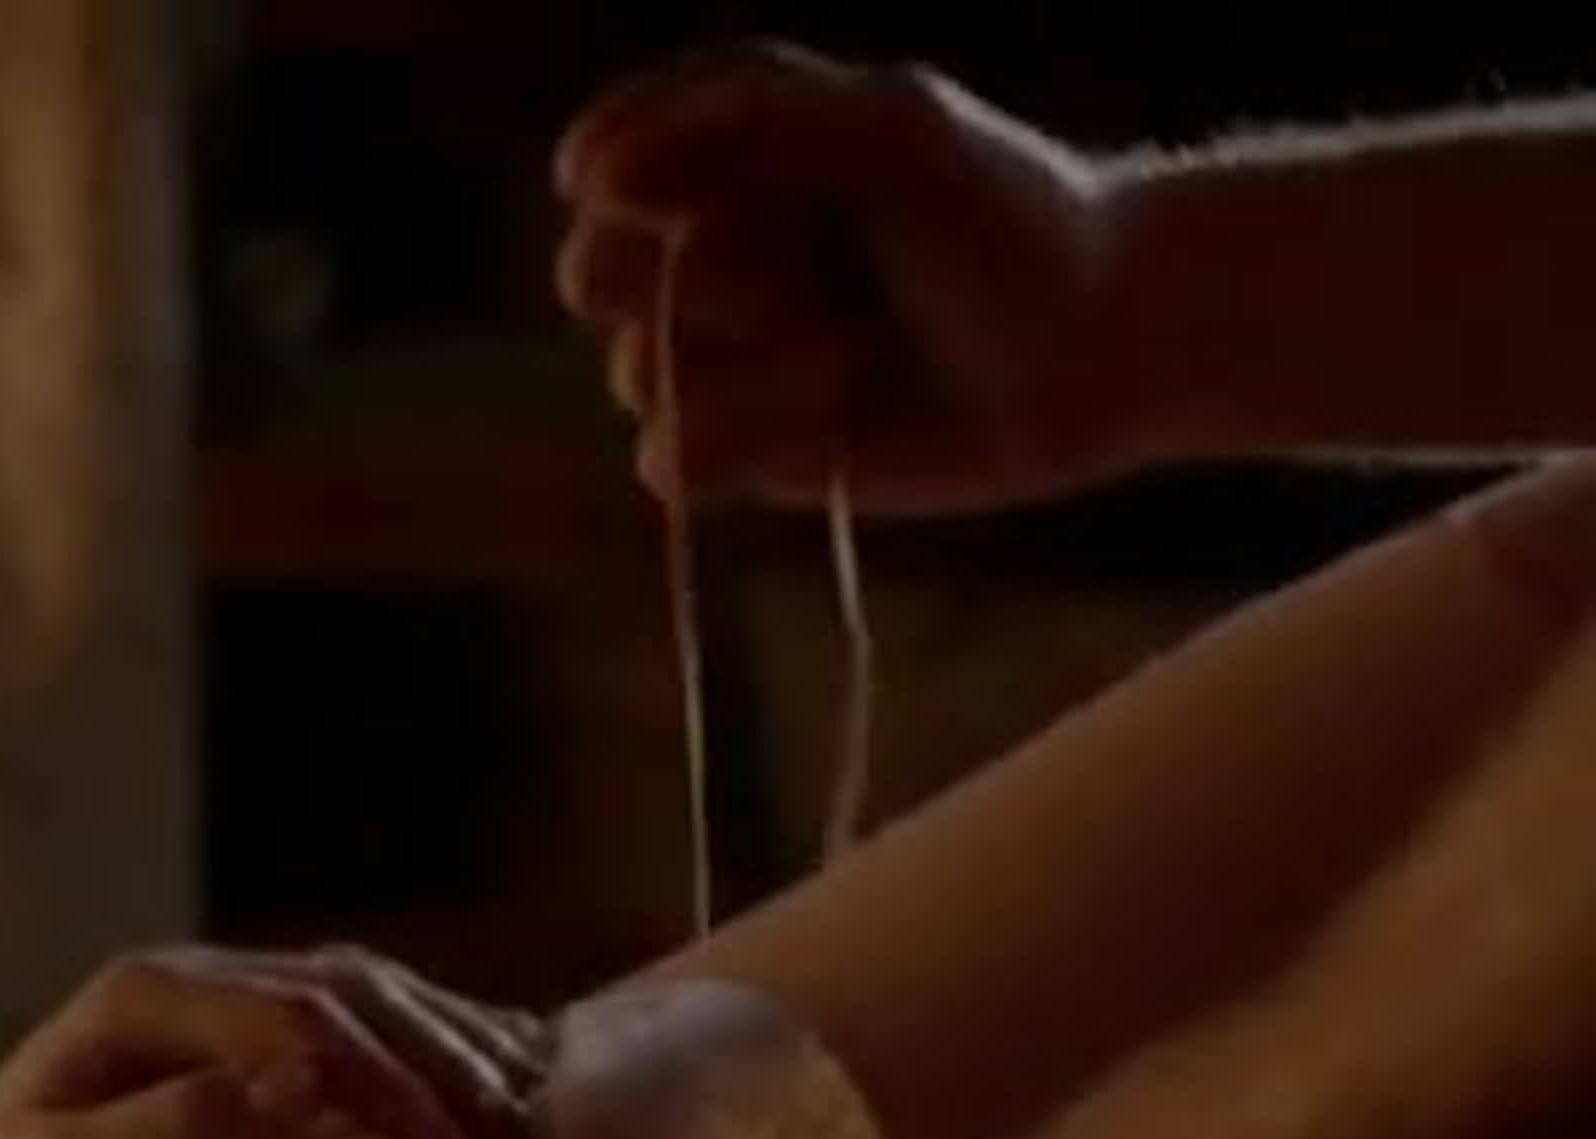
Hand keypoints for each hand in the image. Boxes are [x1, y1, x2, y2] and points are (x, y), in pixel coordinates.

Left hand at [0, 945, 548, 1138]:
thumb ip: (172, 1127)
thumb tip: (299, 1081)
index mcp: (138, 999)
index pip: (291, 1014)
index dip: (378, 1072)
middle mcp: (186, 983)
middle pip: (342, 988)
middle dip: (435, 1054)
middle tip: (514, 1132)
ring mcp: (220, 1006)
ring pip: (364, 991)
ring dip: (449, 1044)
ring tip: (526, 1113)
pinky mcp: (243, 1042)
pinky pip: (360, 1019)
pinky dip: (434, 1045)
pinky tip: (499, 1080)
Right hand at [552, 43, 1144, 514]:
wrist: (1099, 347)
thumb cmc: (1007, 218)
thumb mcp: (893, 130)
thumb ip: (748, 125)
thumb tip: (590, 178)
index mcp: (722, 149)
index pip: (606, 163)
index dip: (658, 190)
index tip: (760, 193)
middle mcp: (699, 248)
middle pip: (598, 274)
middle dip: (707, 282)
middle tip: (813, 278)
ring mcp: (714, 354)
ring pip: (641, 374)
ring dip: (762, 367)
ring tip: (862, 348)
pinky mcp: (740, 449)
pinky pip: (668, 462)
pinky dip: (753, 441)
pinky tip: (839, 416)